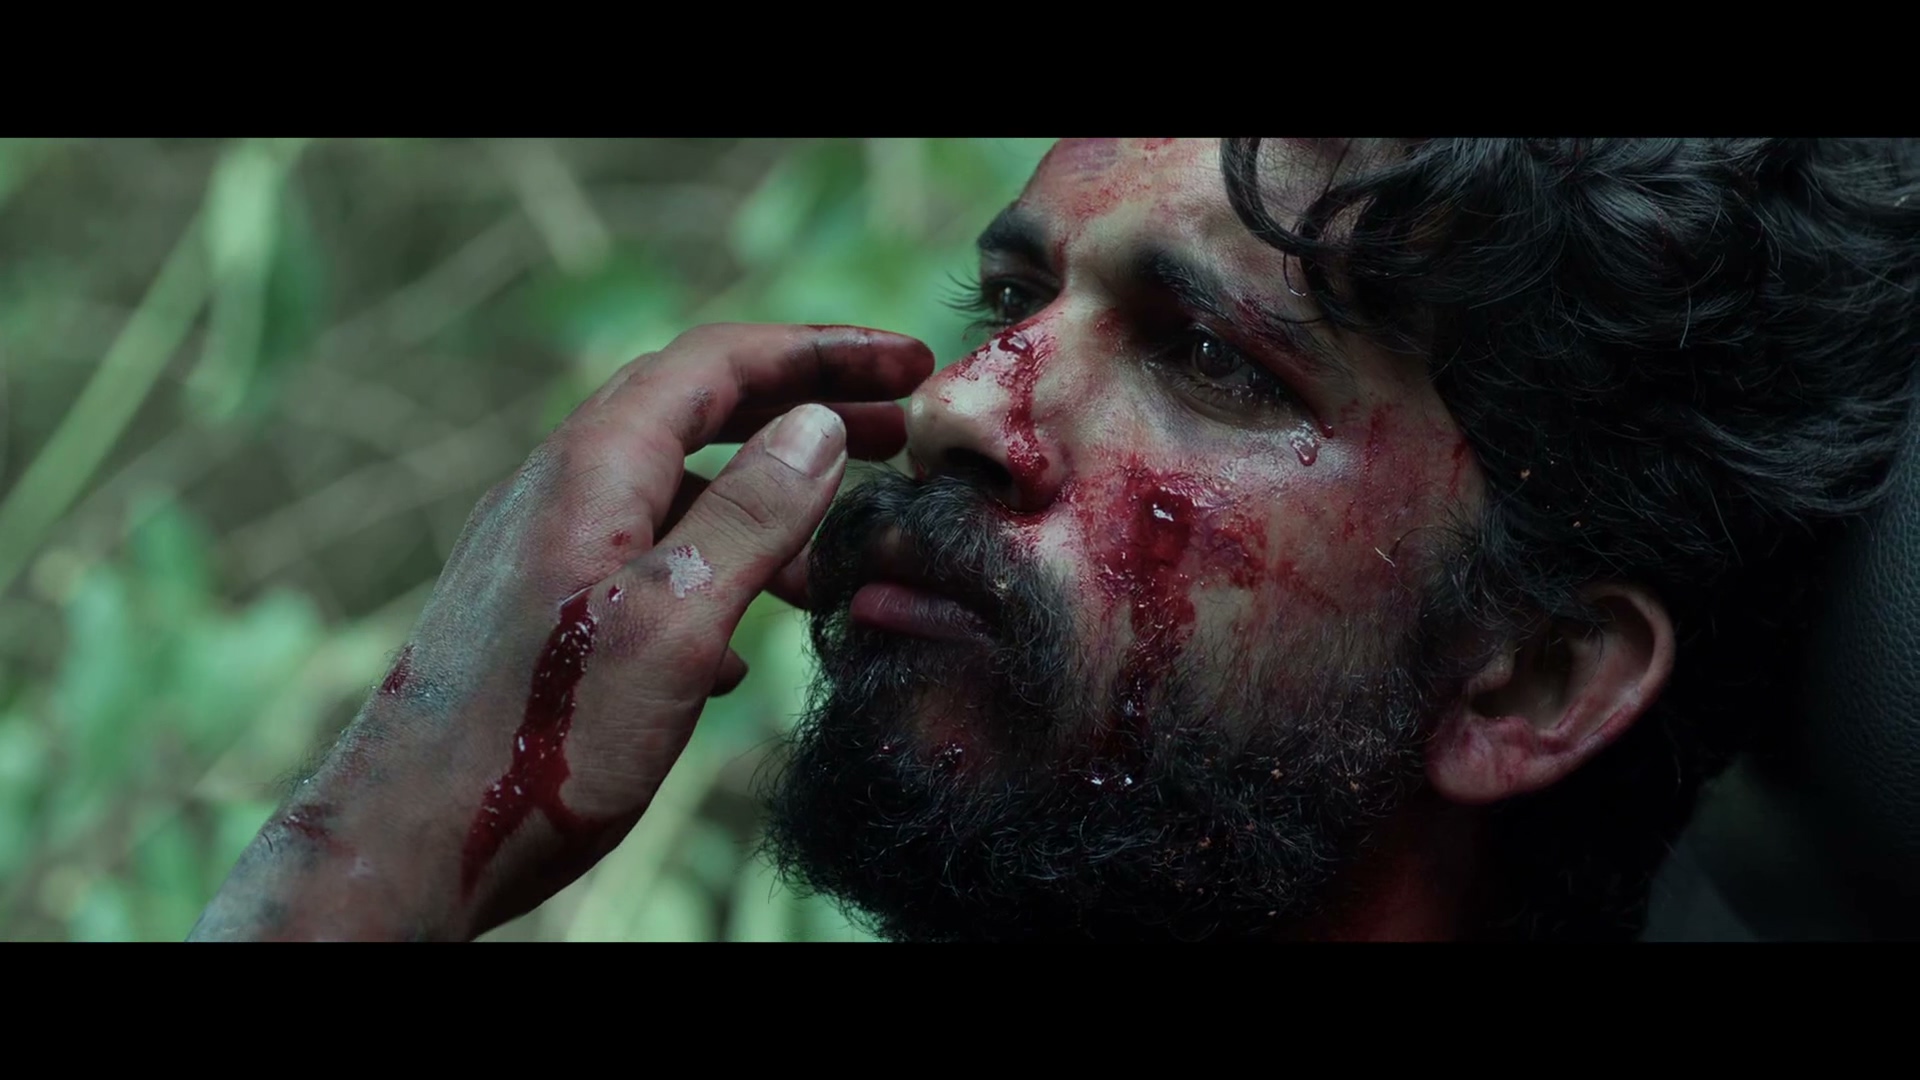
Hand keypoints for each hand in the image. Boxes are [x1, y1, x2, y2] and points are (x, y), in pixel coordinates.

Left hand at [189, 324, 934, 940]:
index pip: (718, 363)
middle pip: (699, 411)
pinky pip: (647, 561)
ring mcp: (547, 552)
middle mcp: (561, 491)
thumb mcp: (672, 623)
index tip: (909, 366)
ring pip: (676, 493)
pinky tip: (749, 645)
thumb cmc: (538, 745)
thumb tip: (813, 427)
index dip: (821, 352)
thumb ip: (749, 518)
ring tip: (843, 552)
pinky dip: (718, 571)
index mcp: (591, 470)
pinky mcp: (542, 614)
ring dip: (768, 504)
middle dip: (803, 410)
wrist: (409, 846)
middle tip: (897, 428)